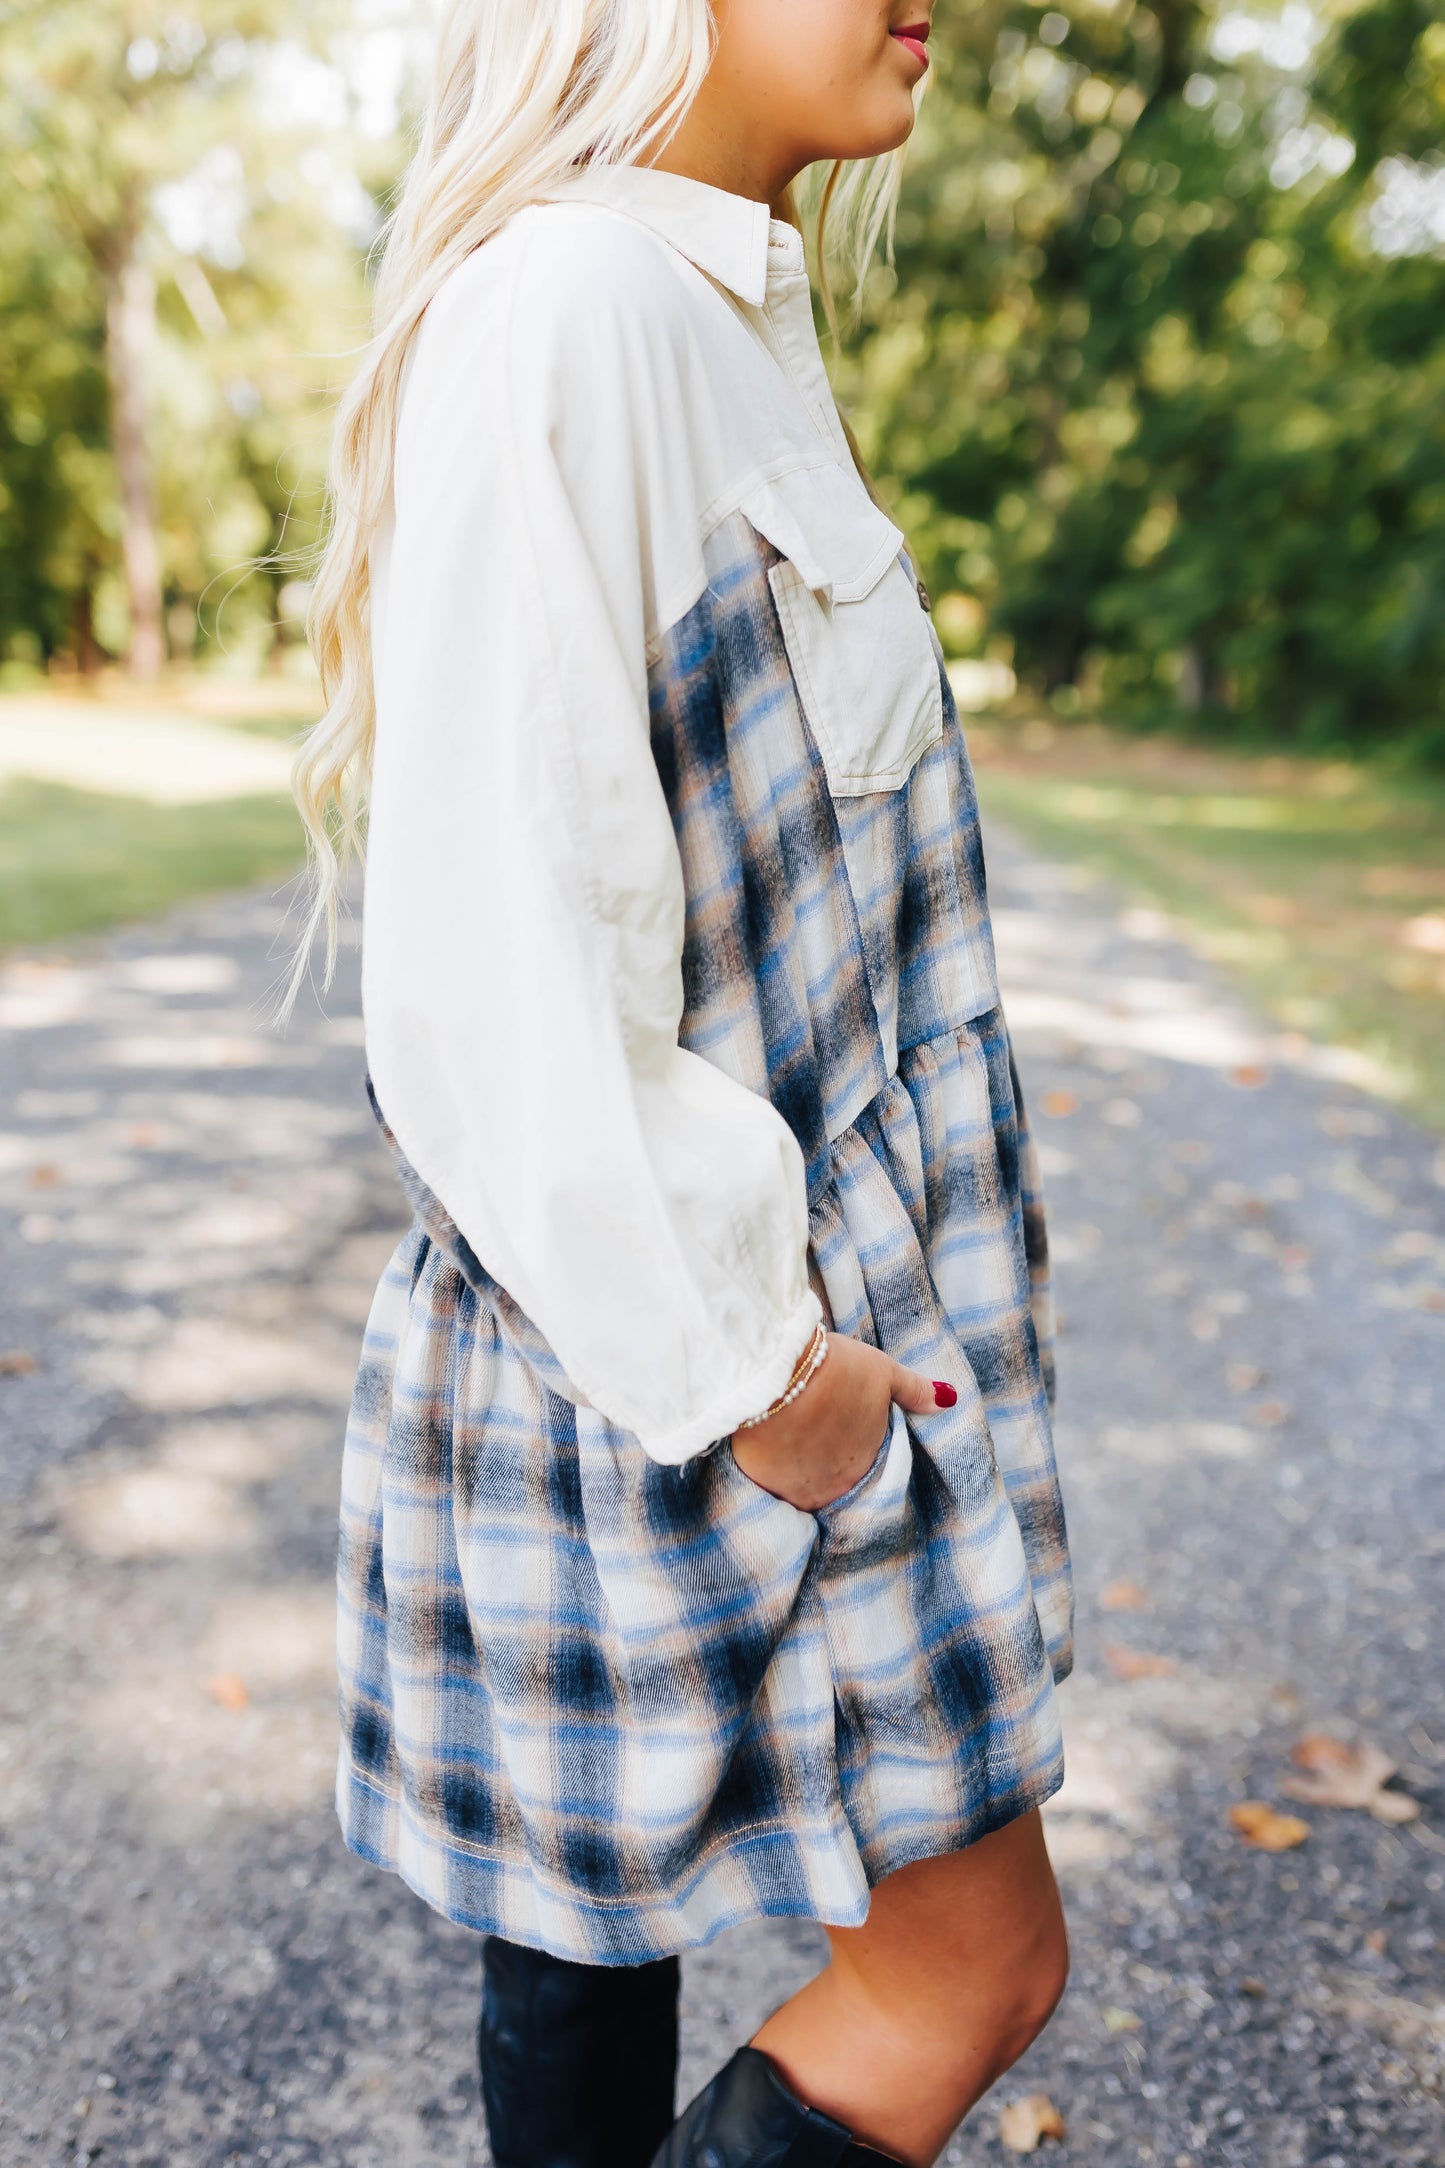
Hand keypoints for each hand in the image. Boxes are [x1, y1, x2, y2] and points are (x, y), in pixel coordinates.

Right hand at [730, 1334, 953, 1512]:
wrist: (780, 1375)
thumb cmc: (838, 1370)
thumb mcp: (883, 1372)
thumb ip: (915, 1391)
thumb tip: (950, 1400)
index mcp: (869, 1461)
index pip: (866, 1465)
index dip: (852, 1446)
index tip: (840, 1430)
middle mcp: (838, 1486)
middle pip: (835, 1480)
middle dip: (827, 1461)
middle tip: (813, 1432)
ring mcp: (800, 1489)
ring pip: (804, 1488)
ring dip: (800, 1470)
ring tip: (789, 1441)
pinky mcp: (765, 1486)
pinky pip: (773, 1487)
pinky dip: (772, 1472)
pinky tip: (767, 1449)